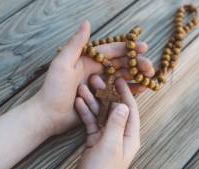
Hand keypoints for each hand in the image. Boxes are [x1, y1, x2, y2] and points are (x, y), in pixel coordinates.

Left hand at [32, 20, 153, 134]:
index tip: (144, 47)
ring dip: (137, 76)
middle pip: (121, 65)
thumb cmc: (53, 89)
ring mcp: (100, 85)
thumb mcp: (62, 64)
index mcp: (88, 61)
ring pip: (123, 78)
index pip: (112, 51)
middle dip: (137, 64)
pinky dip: (131, 90)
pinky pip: (119, 93)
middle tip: (151, 66)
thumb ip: (76, 44)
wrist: (48, 115)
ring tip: (151, 76)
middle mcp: (96, 71)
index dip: (128, 49)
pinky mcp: (102, 99)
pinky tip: (142, 89)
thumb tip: (87, 22)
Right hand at [75, 76, 139, 168]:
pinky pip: (91, 123)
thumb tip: (124, 105)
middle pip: (114, 109)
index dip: (125, 93)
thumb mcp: (110, 145)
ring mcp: (107, 137)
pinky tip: (79, 102)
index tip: (119, 79)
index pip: (130, 109)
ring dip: (92, 101)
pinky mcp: (95, 140)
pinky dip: (85, 113)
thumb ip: (117, 124)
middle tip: (96, 79)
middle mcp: (120, 134)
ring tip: (83, 87)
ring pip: (101, 114)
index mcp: (130, 136)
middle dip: (105, 94)